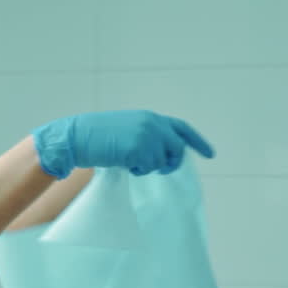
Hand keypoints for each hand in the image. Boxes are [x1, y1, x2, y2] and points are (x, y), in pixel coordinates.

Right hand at [32, 110, 214, 179]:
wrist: (77, 136)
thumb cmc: (98, 137)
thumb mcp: (128, 130)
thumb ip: (149, 137)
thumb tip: (166, 156)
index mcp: (150, 117)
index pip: (182, 129)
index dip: (198, 142)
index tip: (211, 155)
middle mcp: (152, 123)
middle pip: (177, 149)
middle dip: (170, 163)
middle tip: (156, 169)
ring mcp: (146, 135)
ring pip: (163, 161)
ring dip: (148, 167)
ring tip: (129, 160)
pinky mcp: (138, 148)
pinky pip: (148, 167)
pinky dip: (137, 170)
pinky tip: (124, 162)